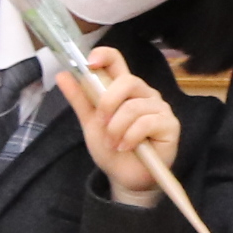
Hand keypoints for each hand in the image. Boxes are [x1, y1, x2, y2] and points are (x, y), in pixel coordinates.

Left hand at [55, 47, 179, 204]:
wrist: (124, 177)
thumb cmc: (111, 148)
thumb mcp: (90, 123)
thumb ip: (80, 99)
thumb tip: (62, 75)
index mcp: (124, 89)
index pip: (117, 61)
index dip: (105, 55)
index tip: (90, 63)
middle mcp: (144, 93)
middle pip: (127, 81)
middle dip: (108, 103)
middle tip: (101, 124)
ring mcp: (159, 107)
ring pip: (133, 107)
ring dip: (116, 129)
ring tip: (114, 143)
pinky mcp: (170, 124)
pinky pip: (146, 123)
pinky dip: (131, 137)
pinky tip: (127, 147)